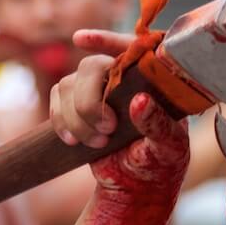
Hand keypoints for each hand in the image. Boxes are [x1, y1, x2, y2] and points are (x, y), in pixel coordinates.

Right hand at [49, 30, 188, 197]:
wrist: (137, 185)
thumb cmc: (161, 162)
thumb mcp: (169, 147)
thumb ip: (158, 125)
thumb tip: (139, 102)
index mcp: (151, 78)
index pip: (129, 46)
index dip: (104, 38)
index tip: (79, 40)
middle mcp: (121, 77)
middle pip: (90, 66)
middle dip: (90, 99)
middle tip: (108, 128)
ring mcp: (96, 90)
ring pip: (68, 84)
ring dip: (77, 117)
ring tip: (98, 143)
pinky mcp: (76, 105)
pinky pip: (56, 99)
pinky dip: (60, 120)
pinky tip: (72, 140)